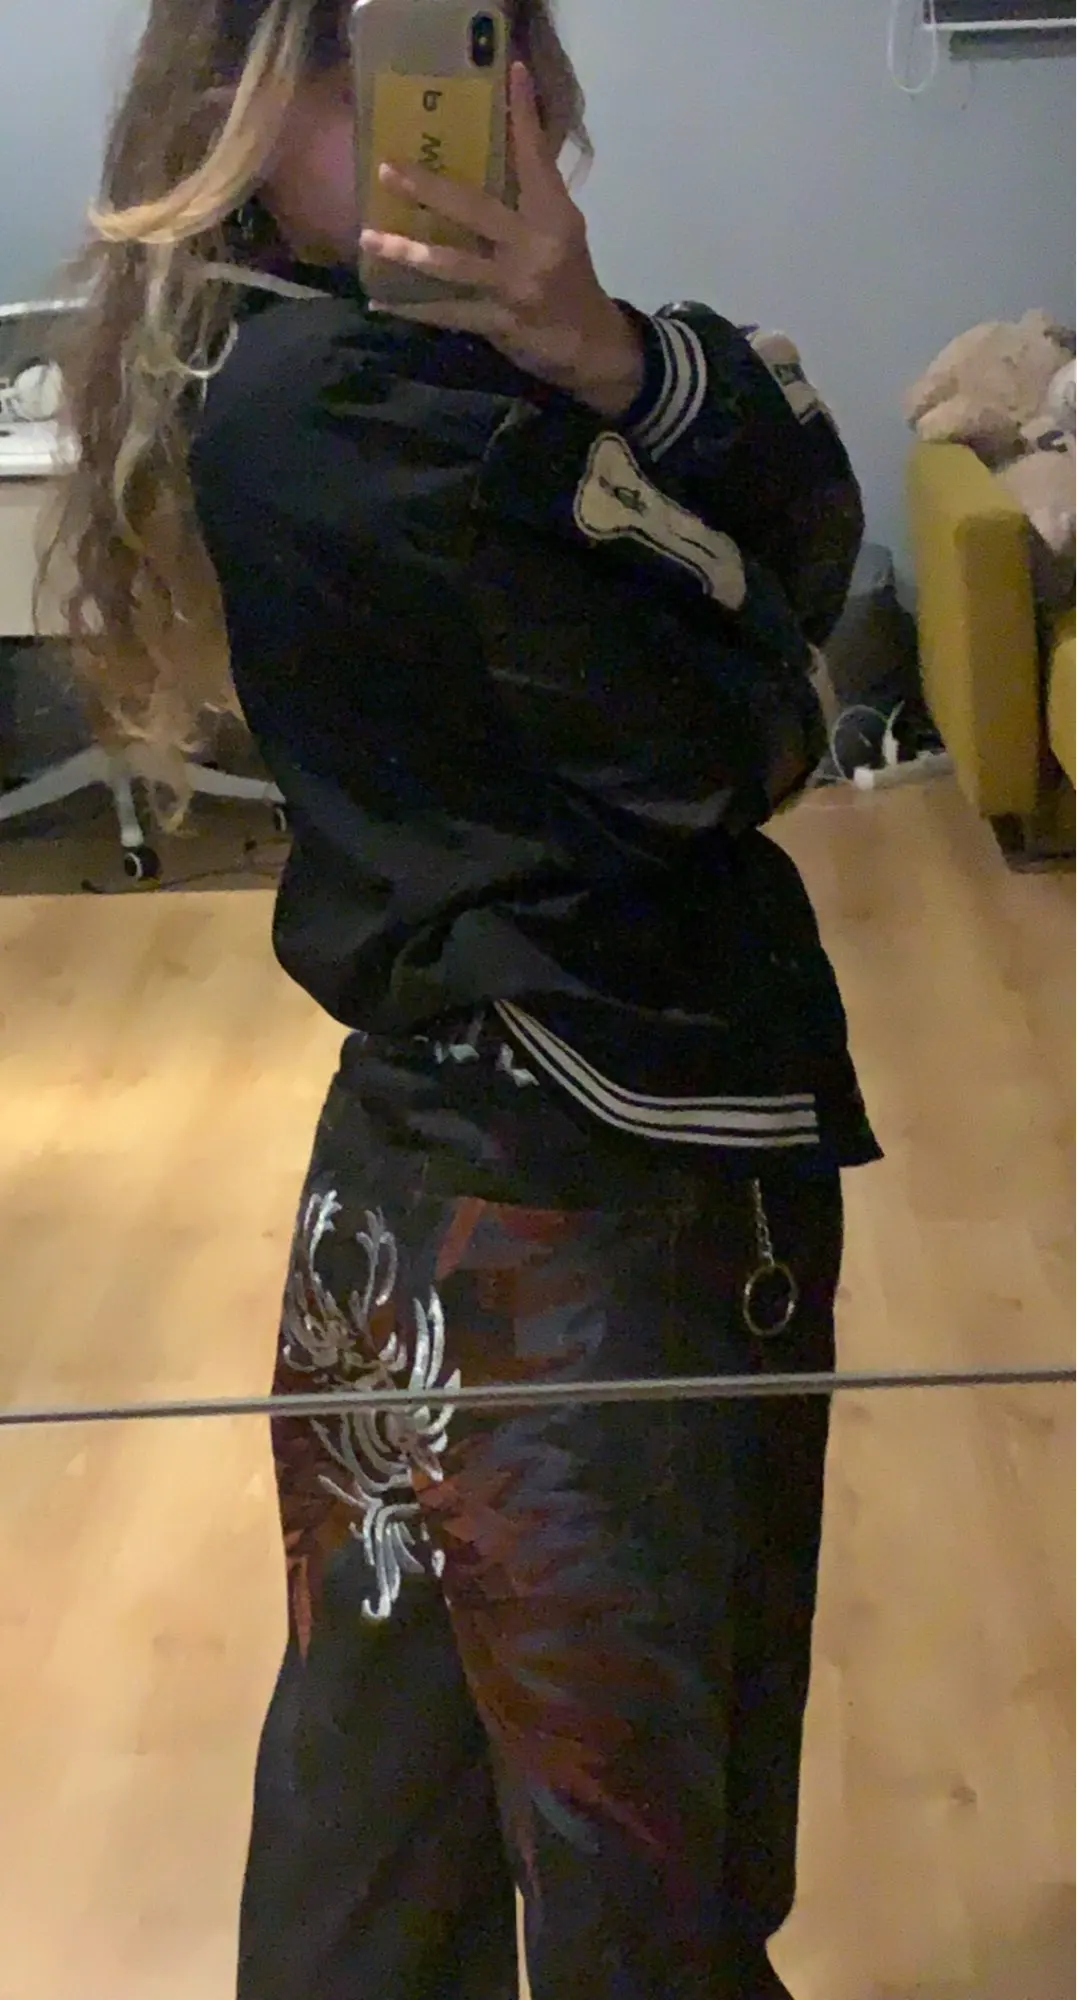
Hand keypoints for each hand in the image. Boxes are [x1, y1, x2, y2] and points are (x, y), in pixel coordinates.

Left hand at [360, 64, 644, 418]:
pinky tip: (382, 301)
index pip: (537, 159)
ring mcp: (515, 287)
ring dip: (406, 251)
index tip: (512, 73)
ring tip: (368, 238)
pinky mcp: (500, 323)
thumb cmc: (570, 279)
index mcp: (554, 216)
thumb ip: (532, 195)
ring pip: (452, 264)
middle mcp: (534, 246)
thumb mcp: (562, 230)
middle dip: (427, 189)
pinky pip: (449, 313)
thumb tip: (502, 148)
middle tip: (386, 169)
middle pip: (474, 209)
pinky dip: (413, 309)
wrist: (592, 345)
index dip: (525, 117)